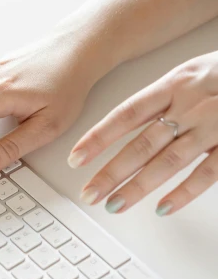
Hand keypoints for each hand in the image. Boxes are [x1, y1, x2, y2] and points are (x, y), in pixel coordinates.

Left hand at [69, 52, 217, 215]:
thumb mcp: (192, 71)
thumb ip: (164, 96)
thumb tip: (125, 123)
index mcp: (174, 84)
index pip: (126, 114)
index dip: (98, 137)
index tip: (75, 157)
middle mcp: (191, 105)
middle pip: (142, 144)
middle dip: (111, 171)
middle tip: (88, 193)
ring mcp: (214, 126)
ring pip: (169, 162)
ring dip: (138, 186)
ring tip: (114, 204)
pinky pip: (208, 173)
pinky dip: (184, 193)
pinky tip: (163, 208)